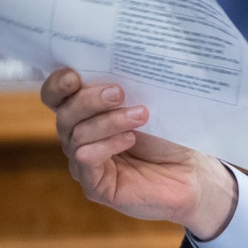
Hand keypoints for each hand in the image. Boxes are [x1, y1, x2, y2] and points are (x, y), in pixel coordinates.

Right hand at [41, 68, 237, 238]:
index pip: (56, 96)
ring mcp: (85, 163)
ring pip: (77, 135)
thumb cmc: (169, 132)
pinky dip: (106, 145)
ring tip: (141, 115)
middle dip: (90, 100)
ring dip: (109, 121)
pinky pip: (86, 160)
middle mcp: (79, 137)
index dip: (58, 84)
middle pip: (65, 114)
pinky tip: (130, 139)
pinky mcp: (95, 186)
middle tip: (119, 93)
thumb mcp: (148, 102)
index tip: (74, 75)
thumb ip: (127, 85)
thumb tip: (119, 61)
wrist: (191, 169)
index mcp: (87, 112)